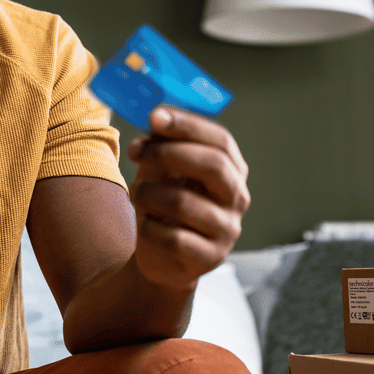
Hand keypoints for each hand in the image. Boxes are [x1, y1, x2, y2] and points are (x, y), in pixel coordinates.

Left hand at [126, 106, 249, 290]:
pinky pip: (174, 238)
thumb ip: (160, 145)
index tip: (155, 116)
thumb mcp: (160, 170)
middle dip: (171, 153)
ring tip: (136, 193)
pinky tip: (145, 224)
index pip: (221, 140)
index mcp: (232, 169)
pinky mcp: (211, 258)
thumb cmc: (163, 204)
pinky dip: (150, 227)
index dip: (188, 125)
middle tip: (138, 151)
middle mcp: (237, 197)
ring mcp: (228, 230)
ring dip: (149, 193)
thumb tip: (154, 124)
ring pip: (185, 203)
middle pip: (215, 166)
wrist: (160, 257)